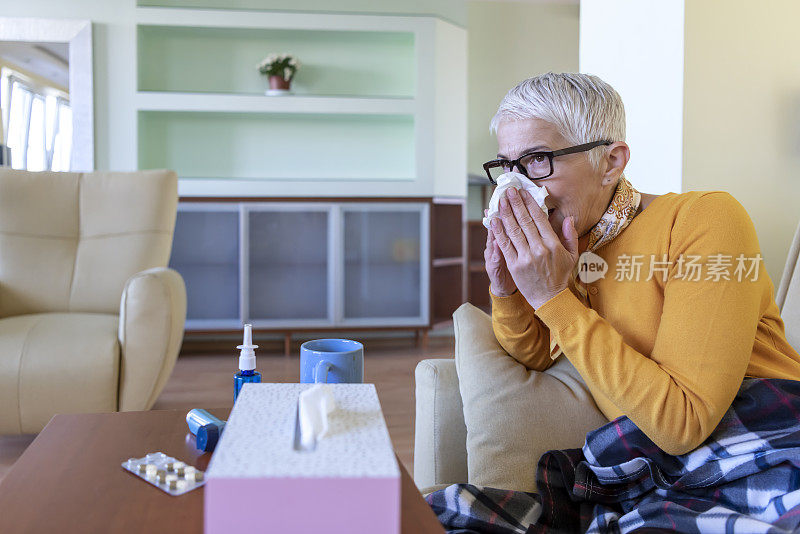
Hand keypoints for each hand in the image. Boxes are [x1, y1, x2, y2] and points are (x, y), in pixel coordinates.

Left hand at [490, 188, 578, 308]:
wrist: (549, 298)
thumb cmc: (560, 276)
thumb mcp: (572, 255)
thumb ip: (570, 235)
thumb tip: (569, 218)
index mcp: (553, 244)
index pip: (539, 218)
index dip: (529, 203)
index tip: (523, 192)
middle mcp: (539, 249)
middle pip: (525, 221)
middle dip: (515, 203)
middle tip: (509, 190)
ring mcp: (526, 257)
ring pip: (513, 230)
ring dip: (505, 213)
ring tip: (501, 200)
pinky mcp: (515, 265)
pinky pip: (505, 245)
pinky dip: (498, 231)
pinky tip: (494, 220)